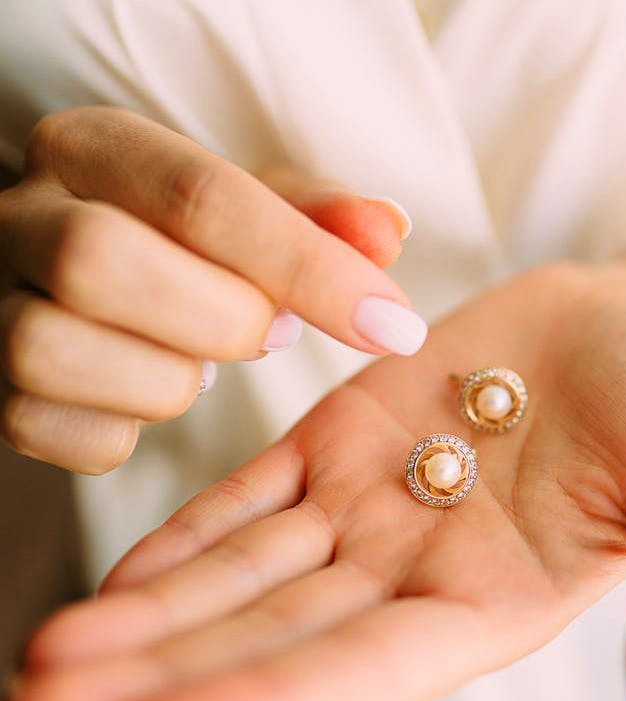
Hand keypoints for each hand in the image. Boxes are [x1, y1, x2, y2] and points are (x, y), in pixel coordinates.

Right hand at [0, 107, 421, 472]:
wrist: (88, 274)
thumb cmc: (186, 244)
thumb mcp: (253, 210)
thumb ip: (319, 218)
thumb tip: (389, 231)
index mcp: (97, 149)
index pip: (202, 197)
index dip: (309, 267)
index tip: (393, 323)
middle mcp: (22, 215)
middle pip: (99, 260)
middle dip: (219, 320)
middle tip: (273, 335)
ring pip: (56, 351)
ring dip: (165, 381)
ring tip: (200, 363)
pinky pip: (49, 431)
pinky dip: (120, 432)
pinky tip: (146, 398)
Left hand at [1, 263, 625, 700]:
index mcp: (486, 607)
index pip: (351, 675)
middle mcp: (409, 576)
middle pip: (264, 641)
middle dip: (149, 685)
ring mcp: (367, 510)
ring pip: (237, 578)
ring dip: (139, 620)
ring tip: (35, 667)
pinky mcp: (341, 441)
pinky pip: (249, 499)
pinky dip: (180, 539)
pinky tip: (110, 580)